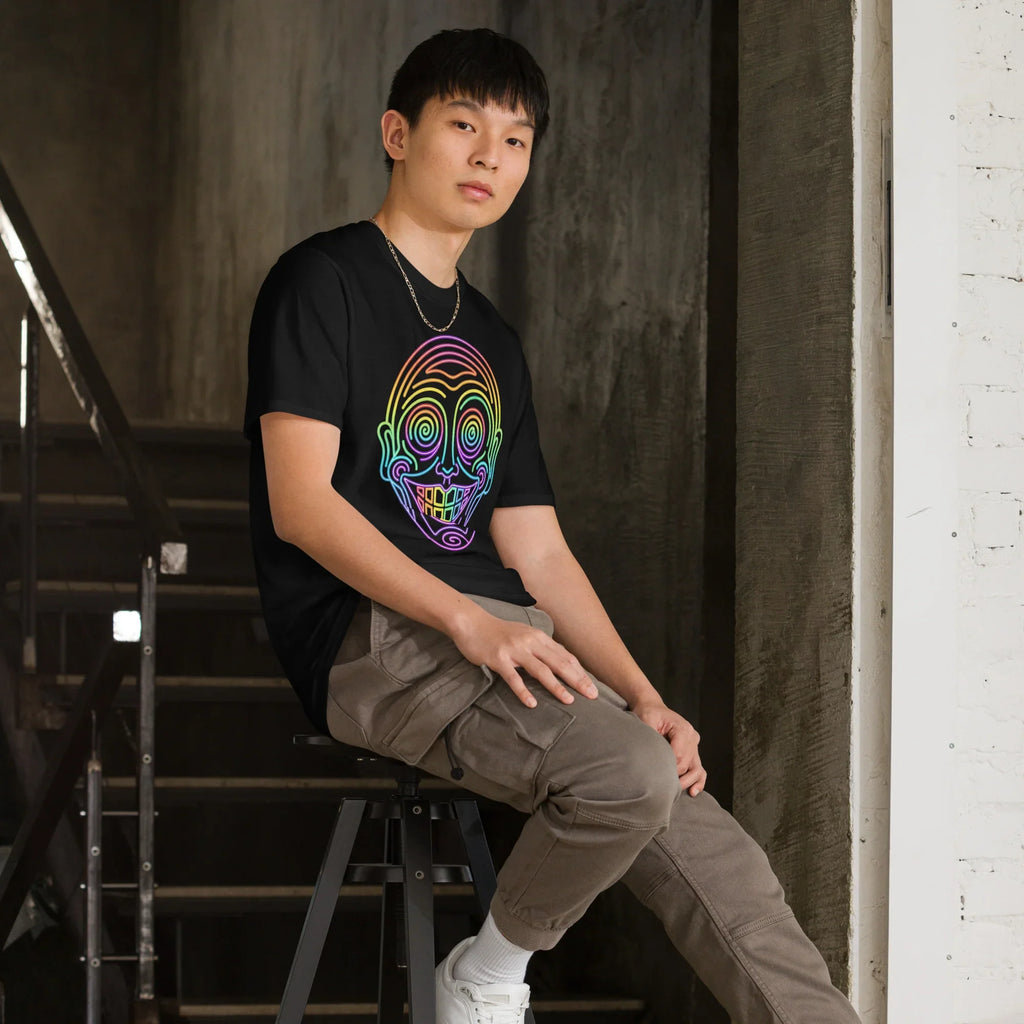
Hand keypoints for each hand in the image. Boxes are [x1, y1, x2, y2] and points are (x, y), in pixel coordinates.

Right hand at [450, 606, 597, 706]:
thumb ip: (541, 647)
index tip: (592, 686)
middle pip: (559, 663)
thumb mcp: (524, 635)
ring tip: (569, 700)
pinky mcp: (498, 659)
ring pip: (540, 670)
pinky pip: (513, 678)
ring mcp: (514, 650)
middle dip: (577, 680)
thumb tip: (560, 660)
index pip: (565, 656)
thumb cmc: (499, 632)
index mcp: (538, 637)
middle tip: (592, 695)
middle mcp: (530, 642)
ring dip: (556, 686)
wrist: (472, 623)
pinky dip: (524, 691)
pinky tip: (532, 703)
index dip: (580, 671)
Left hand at [631, 699, 705, 795]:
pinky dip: (698, 780)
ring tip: (676, 792)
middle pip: (687, 764)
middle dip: (676, 777)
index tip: (656, 774)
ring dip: (688, 782)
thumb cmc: (648, 713)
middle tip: (661, 786)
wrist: (652, 707)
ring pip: (697, 769)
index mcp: (683, 729)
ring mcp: (694, 744)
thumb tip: (651, 756)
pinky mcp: (693, 751)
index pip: (679, 756)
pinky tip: (693, 791)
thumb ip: (651, 737)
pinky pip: (699, 768)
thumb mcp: (646, 720)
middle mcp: (692, 737)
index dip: (668, 767)